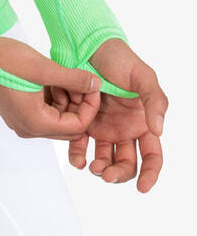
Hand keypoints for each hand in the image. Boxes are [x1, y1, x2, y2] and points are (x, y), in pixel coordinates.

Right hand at [0, 36, 101, 140]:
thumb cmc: (4, 62)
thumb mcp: (44, 68)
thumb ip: (74, 78)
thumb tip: (96, 84)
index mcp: (35, 123)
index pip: (77, 126)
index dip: (90, 107)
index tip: (93, 86)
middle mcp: (28, 128)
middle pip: (67, 126)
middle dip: (78, 104)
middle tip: (80, 81)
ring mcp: (21, 120)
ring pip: (56, 118)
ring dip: (65, 99)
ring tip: (63, 77)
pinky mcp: (17, 111)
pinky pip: (43, 111)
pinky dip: (53, 98)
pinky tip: (51, 79)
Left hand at [67, 39, 167, 192]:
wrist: (89, 48)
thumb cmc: (119, 60)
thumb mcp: (143, 76)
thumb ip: (155, 102)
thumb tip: (158, 131)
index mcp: (142, 122)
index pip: (152, 154)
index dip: (150, 173)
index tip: (142, 187)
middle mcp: (123, 128)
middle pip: (126, 162)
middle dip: (118, 173)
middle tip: (106, 174)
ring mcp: (101, 127)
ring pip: (103, 158)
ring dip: (99, 167)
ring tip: (92, 167)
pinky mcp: (81, 122)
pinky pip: (80, 145)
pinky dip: (78, 155)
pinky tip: (77, 159)